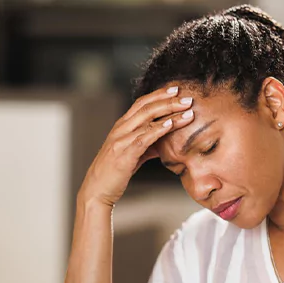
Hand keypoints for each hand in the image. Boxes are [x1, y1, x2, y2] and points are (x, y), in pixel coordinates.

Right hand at [78, 86, 194, 206]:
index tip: (177, 90)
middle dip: (168, 100)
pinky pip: (143, 137)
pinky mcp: (124, 154)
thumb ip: (147, 144)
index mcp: (121, 126)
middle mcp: (120, 129)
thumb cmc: (114, 174)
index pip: (141, 103)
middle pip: (146, 107)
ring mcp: (121, 140)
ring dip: (169, 112)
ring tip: (187, 109)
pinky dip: (158, 130)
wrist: (96, 191)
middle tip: (187, 98)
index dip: (159, 95)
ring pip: (147, 119)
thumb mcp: (132, 154)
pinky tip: (170, 125)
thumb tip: (165, 140)